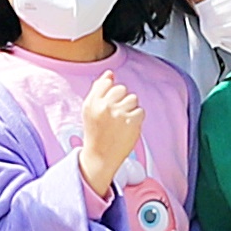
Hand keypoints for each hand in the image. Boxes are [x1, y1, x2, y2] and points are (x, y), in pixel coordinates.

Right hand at [76, 73, 146, 190]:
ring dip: (130, 109)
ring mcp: (118, 114)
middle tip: (115, 117)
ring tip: (122, 122)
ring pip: (133, 99)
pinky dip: (137, 120)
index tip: (108, 107)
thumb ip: (98, 89)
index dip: (111, 94)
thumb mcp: (89, 110)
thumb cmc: (95, 132)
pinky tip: (128, 128)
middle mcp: (104, 106)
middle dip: (121, 100)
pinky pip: (140, 111)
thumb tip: (110, 73)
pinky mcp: (131, 122)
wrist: (100, 157)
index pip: (107, 82)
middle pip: (122, 89)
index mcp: (92, 102)